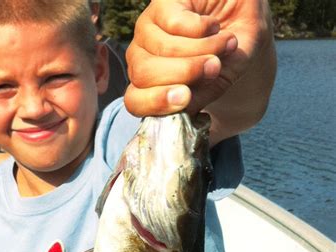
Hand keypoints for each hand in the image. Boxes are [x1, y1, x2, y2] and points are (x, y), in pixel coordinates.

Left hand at [125, 0, 273, 116]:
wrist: (246, 19)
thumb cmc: (228, 54)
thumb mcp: (220, 80)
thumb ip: (200, 96)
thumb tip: (185, 111)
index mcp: (149, 84)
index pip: (134, 101)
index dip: (155, 103)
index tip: (186, 97)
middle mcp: (142, 56)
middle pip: (143, 74)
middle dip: (184, 74)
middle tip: (214, 67)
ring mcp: (147, 28)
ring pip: (162, 49)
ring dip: (204, 49)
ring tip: (226, 44)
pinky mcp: (161, 3)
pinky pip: (176, 24)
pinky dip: (204, 28)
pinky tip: (213, 26)